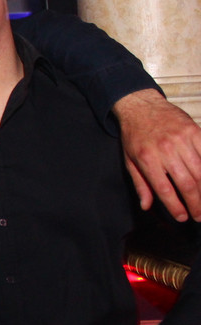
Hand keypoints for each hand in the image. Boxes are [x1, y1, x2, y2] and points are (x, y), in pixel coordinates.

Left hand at [114, 89, 200, 220]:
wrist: (141, 106)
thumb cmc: (134, 135)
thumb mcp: (129, 160)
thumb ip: (140, 184)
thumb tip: (146, 206)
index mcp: (147, 159)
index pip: (165, 189)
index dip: (176, 206)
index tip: (182, 217)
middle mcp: (165, 149)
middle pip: (187, 183)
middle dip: (195, 204)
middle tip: (199, 216)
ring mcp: (182, 139)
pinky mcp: (195, 131)